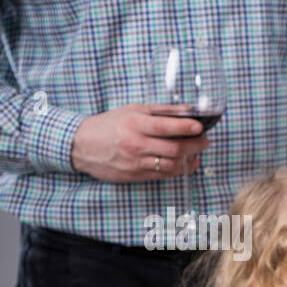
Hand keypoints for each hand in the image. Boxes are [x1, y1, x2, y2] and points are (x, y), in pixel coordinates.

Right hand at [70, 104, 209, 182]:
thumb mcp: (133, 110)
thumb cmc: (110, 124)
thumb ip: (162, 111)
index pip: (166, 127)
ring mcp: (135, 162)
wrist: (81, 145)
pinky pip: (163, 175)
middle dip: (195, 145)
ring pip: (171, 165)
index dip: (187, 127)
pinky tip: (186, 163)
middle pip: (174, 149)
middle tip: (205, 141)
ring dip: (190, 160)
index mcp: (134, 124)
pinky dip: (179, 170)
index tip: (200, 127)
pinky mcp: (135, 176)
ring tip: (197, 153)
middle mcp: (135, 144)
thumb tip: (189, 110)